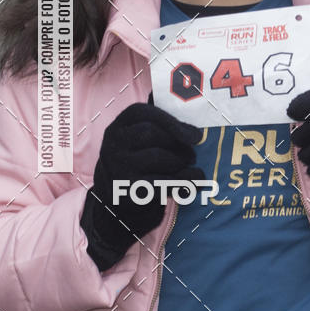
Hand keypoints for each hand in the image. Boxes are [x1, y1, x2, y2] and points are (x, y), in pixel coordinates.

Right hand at [80, 99, 203, 270]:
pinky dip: (184, 181)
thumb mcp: (139, 138)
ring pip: (157, 157)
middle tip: (193, 153)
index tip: (194, 134)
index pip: (141, 112)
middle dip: (178, 142)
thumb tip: (189, 109)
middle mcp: (113, 144)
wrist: (116, 201)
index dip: (170, 120)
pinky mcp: (128, 190)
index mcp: (118, 126)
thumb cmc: (137, 162)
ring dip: (181, 161)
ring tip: (190, 165)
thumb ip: (159, 122)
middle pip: (150, 133)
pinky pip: (161, 182)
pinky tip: (196, 181)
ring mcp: (118, 167)